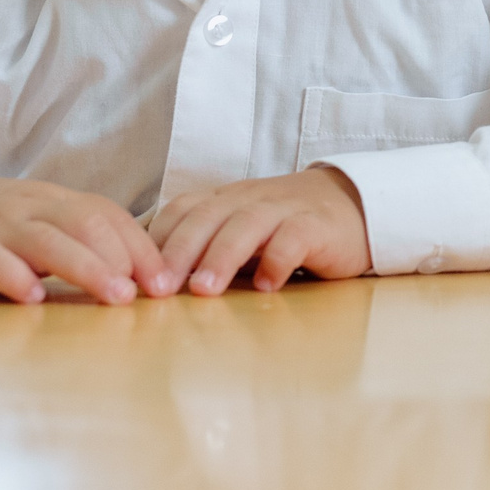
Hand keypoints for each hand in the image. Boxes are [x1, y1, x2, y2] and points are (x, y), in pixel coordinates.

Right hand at [0, 170, 173, 305]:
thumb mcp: (43, 224)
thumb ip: (84, 243)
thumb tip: (141, 279)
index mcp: (58, 203)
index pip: (109, 217)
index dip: (141, 249)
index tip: (167, 285)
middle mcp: (33, 208)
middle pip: (86, 224)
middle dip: (122, 258)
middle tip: (148, 294)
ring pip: (47, 240)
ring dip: (86, 268)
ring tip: (115, 296)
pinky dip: (13, 276)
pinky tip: (33, 297)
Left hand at [148, 167, 371, 294]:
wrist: (353, 204)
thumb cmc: (284, 227)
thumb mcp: (239, 231)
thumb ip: (204, 248)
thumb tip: (152, 285)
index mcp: (224, 200)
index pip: (181, 210)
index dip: (156, 242)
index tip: (136, 277)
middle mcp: (248, 199)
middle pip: (207, 217)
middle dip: (179, 252)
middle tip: (160, 290)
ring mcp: (284, 209)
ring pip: (246, 224)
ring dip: (221, 256)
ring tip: (204, 290)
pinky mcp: (318, 226)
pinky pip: (294, 238)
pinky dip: (278, 260)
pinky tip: (266, 287)